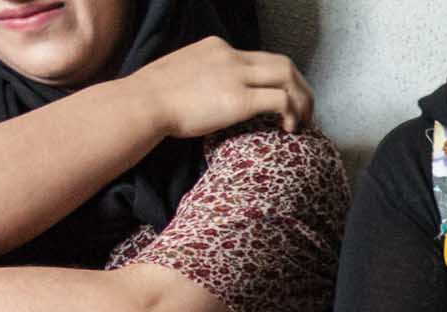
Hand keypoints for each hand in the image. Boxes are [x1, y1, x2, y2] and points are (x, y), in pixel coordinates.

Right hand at [130, 37, 315, 138]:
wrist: (141, 103)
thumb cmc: (153, 97)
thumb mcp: (182, 74)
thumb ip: (203, 76)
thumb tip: (211, 93)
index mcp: (217, 47)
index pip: (261, 58)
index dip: (279, 80)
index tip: (284, 101)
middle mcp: (230, 56)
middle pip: (283, 63)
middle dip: (300, 88)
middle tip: (305, 113)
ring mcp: (236, 75)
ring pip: (288, 77)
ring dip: (303, 100)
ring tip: (302, 123)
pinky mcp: (239, 98)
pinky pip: (281, 100)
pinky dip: (293, 113)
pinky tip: (288, 130)